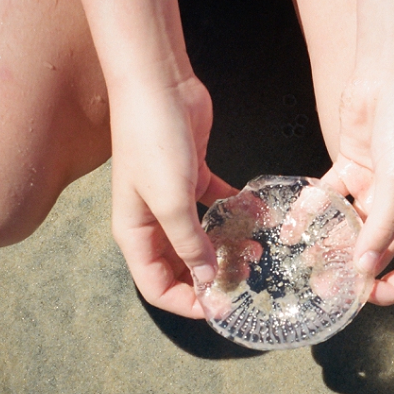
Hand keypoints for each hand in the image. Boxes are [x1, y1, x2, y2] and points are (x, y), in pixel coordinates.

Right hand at [109, 74, 235, 318]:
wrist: (158, 85)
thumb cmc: (154, 143)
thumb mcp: (171, 201)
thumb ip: (189, 244)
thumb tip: (207, 281)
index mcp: (135, 232)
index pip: (155, 285)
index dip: (185, 302)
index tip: (220, 307)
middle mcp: (151, 220)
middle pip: (179, 265)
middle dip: (209, 277)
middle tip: (244, 281)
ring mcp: (173, 197)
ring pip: (200, 237)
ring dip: (225, 247)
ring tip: (255, 252)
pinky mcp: (194, 175)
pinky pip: (216, 205)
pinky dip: (235, 212)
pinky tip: (258, 215)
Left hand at [321, 70, 393, 305]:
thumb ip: (383, 224)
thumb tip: (365, 269)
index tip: (366, 296)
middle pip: (379, 250)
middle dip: (352, 270)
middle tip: (323, 285)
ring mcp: (376, 186)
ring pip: (350, 225)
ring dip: (328, 242)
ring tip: (302, 259)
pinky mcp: (352, 167)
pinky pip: (330, 196)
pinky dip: (313, 208)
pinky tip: (294, 222)